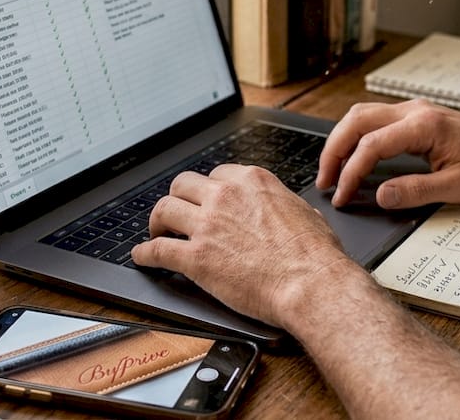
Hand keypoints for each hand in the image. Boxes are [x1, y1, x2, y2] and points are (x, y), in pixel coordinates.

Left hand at [131, 164, 354, 327]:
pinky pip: (157, 250)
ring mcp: (208, 226)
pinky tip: (142, 258)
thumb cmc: (316, 254)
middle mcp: (226, 196)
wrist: (311, 283)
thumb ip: (285, 205)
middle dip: (178, 198)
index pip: (217, 175)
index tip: (206, 201)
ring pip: (164, 209)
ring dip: (157, 221)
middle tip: (176, 214)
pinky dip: (145, 254)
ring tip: (157, 232)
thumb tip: (287, 211)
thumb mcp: (305, 212)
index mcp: (252, 181)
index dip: (208, 190)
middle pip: (183, 184)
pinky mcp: (196, 258)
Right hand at [316, 99, 459, 209]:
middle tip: (324, 182)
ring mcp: (413, 110)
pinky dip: (356, 138)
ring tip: (333, 172)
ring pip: (362, 116)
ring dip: (342, 141)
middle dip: (334, 151)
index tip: (343, 197)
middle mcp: (414, 110)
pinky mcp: (415, 117)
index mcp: (424, 125)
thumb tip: (380, 196)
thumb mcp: (458, 187)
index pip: (371, 145)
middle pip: (356, 121)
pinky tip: (353, 158)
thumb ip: (416, 191)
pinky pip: (374, 120)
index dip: (351, 173)